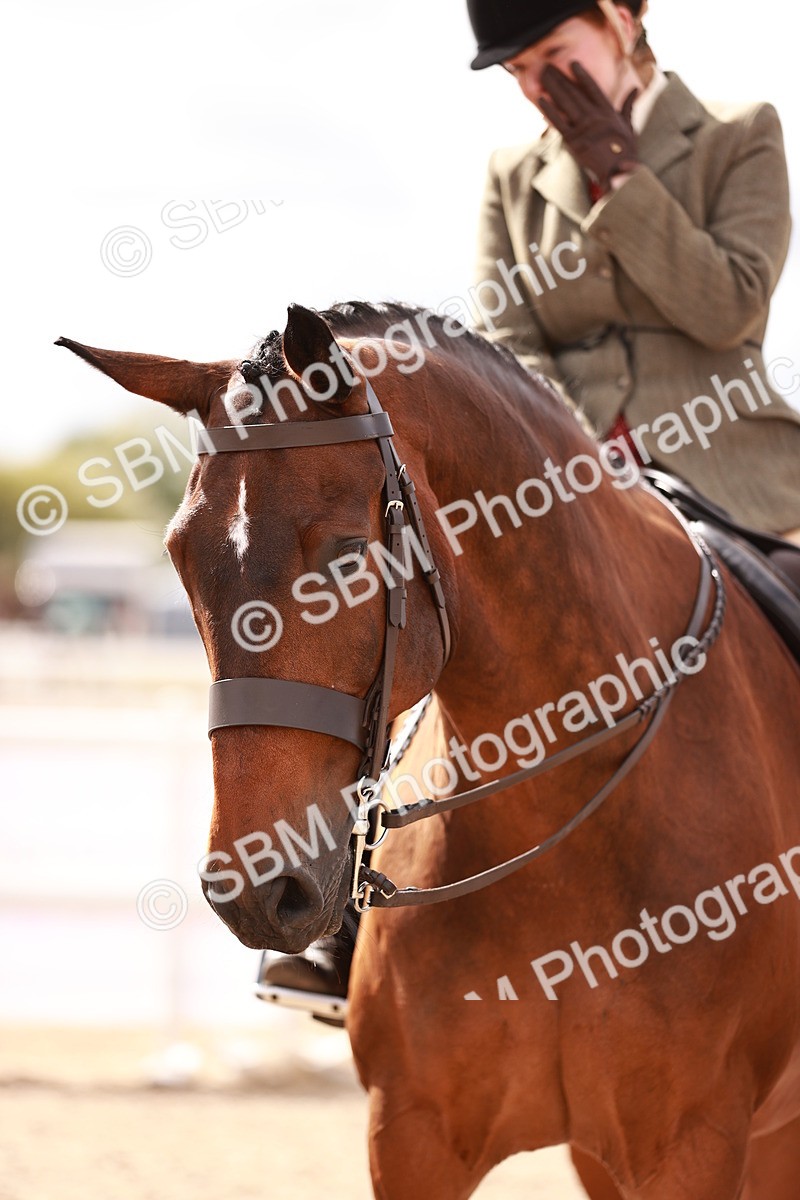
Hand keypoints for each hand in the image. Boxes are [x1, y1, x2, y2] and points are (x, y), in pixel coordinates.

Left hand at [539, 62, 638, 192]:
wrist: (618, 172)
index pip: (593, 89)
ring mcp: (583, 130)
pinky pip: (559, 123)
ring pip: (566, 104)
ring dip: (553, 88)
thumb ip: (628, 105)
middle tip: (548, 66)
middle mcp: (595, 118)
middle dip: (561, 78)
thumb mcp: (629, 125)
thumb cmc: (625, 151)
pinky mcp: (573, 142)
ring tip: (543, 75)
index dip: (583, 75)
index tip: (573, 63)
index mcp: (608, 112)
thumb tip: (636, 89)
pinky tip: (541, 99)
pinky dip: (550, 111)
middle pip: (575, 93)